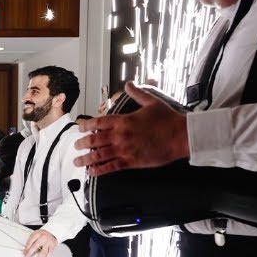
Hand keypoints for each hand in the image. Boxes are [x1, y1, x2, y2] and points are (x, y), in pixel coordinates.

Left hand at [23, 229, 57, 256]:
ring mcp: (48, 242)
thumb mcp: (34, 235)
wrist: (51, 232)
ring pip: (43, 252)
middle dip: (30, 253)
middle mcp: (43, 238)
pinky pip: (49, 253)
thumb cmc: (41, 235)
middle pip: (35, 247)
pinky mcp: (52, 246)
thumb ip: (30, 242)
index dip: (26, 249)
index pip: (30, 242)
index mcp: (37, 234)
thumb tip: (25, 251)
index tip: (24, 253)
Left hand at [74, 81, 189, 175]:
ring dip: (85, 159)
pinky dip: (99, 170)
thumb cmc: (168, 119)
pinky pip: (111, 167)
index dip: (86, 126)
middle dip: (81, 144)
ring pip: (99, 155)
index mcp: (123, 120)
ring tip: (77, 161)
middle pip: (94, 139)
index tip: (79, 129)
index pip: (98, 122)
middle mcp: (120, 135)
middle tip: (75, 146)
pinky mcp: (131, 161)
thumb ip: (138, 93)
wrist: (181, 136)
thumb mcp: (152, 101)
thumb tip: (129, 84)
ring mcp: (125, 149)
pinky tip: (91, 172)